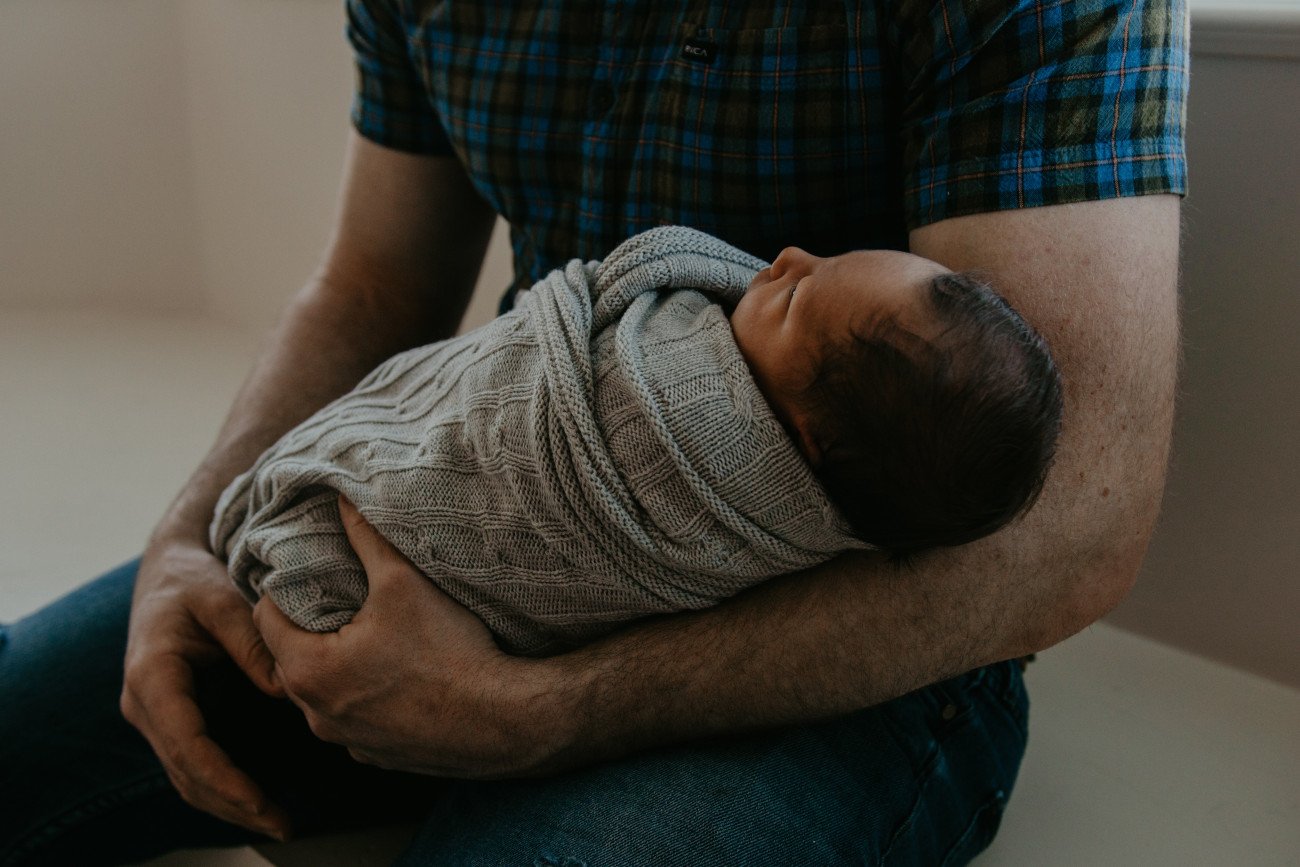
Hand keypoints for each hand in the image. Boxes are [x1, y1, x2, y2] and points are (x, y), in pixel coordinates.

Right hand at [121, 537, 290, 839]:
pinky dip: (222, 788)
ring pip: (186, 777)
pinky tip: (258, 802)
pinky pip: (192, 763)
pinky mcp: (170, 718)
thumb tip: (283, 690)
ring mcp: (153, 715)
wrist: (168, 566)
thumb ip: (252, 643)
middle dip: (233, 805)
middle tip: (283, 825)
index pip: (187, 744)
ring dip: (229, 805)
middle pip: (186, 773)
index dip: (224, 780)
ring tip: (278, 823)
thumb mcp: (223, 600)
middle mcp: (144, 703)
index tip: (261, 803)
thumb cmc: (194, 579)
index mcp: (153, 675)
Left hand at [252, 497, 574, 778]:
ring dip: (336, 664)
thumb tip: (341, 495)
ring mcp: (346, 741)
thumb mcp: (403, 581)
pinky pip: (354, 719)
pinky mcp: (376, 756)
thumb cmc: (447, 650)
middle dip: (310, 626)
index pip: (264, 618)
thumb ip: (365, 535)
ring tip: (369, 635)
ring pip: (322, 692)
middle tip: (340, 598)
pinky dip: (364, 696)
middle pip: (291, 656)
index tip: (312, 572)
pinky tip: (397, 676)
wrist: (500, 719)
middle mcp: (315, 714)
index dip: (285, 589)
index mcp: (307, 670)